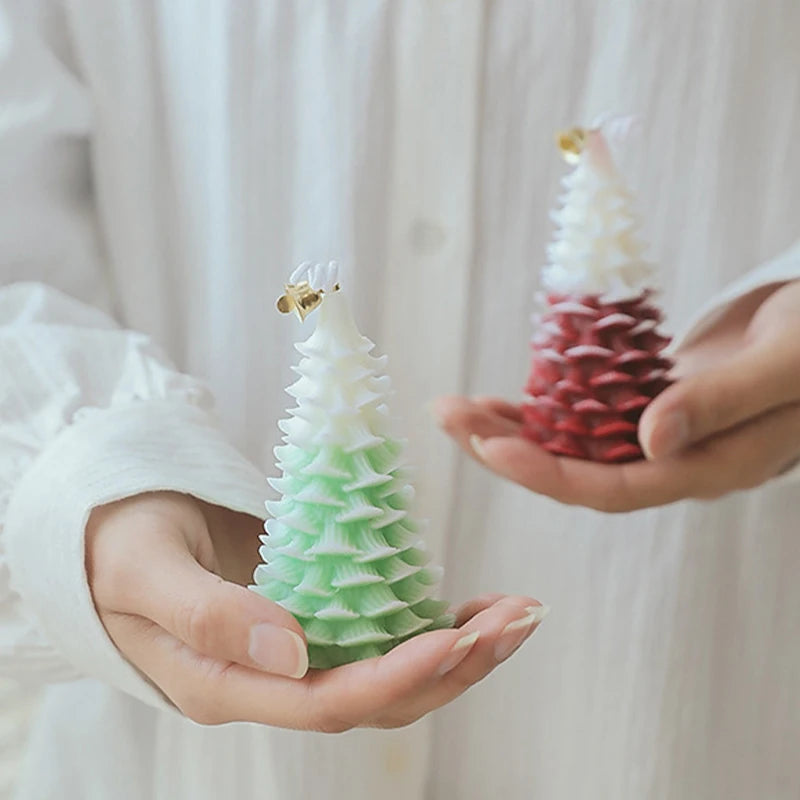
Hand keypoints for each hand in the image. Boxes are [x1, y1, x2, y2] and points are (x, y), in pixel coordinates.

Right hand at [87, 491, 545, 729]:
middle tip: (516, 621)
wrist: (116, 535)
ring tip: (517, 614)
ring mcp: (295, 656)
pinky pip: (380, 636)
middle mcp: (271, 683)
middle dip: (452, 665)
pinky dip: (432, 625)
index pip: (324, 701)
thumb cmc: (119, 549)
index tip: (451, 639)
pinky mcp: (313, 621)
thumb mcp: (145, 573)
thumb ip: (208, 614)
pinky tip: (473, 607)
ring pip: (390, 672)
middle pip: (376, 697)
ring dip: (459, 648)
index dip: (393, 676)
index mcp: (226, 686)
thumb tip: (290, 650)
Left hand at [436, 281, 799, 511]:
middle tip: (447, 417)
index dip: (547, 472)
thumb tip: (648, 440)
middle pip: (574, 470)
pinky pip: (583, 415)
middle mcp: (673, 461)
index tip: (489, 446)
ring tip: (453, 409)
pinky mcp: (645, 407)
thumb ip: (720, 404)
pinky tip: (497, 399)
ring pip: (569, 444)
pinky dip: (539, 406)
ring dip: (510, 427)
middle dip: (506, 448)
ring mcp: (656, 436)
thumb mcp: (784, 367)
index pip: (612, 487)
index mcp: (708, 467)